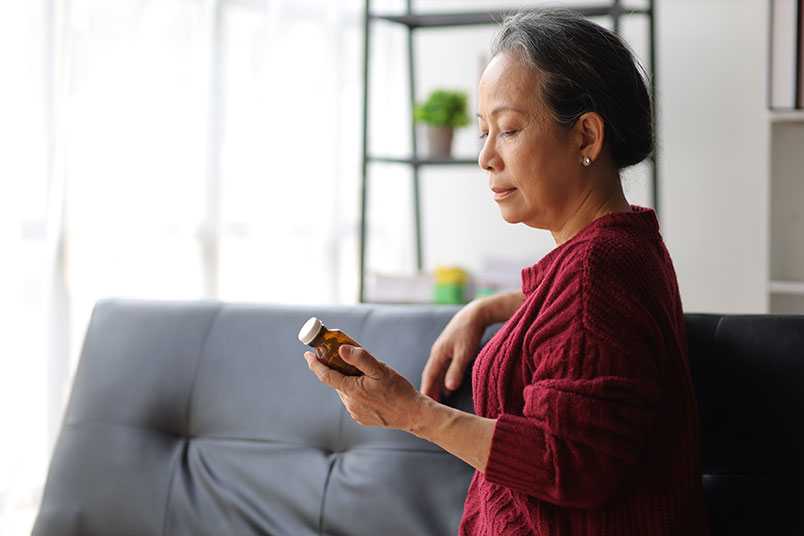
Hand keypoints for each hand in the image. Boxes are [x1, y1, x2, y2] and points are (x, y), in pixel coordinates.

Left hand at [305, 345, 424, 431]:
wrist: (412, 414)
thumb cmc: (398, 390)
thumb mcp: (380, 369)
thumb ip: (360, 358)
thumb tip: (341, 349)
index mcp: (352, 390)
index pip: (326, 375)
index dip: (315, 364)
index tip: (308, 355)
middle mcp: (350, 403)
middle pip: (338, 381)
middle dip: (339, 370)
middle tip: (350, 359)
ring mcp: (355, 412)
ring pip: (346, 391)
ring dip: (350, 381)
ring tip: (369, 377)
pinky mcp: (361, 418)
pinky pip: (354, 401)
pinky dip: (357, 392)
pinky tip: (372, 390)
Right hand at [420, 301, 485, 401]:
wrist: (475, 314)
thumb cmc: (470, 332)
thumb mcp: (464, 353)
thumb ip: (456, 370)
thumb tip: (449, 388)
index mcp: (438, 354)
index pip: (428, 376)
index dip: (426, 391)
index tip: (423, 405)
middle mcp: (437, 353)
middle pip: (430, 375)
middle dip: (429, 391)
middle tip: (428, 408)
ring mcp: (443, 351)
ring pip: (436, 372)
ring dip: (436, 386)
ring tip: (437, 401)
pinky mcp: (450, 349)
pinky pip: (442, 368)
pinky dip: (443, 379)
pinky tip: (448, 387)